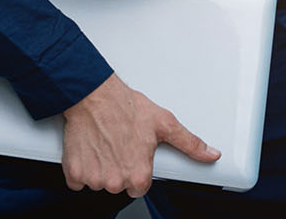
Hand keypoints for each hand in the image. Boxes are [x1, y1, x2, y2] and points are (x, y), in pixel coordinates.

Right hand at [61, 73, 219, 197]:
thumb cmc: (128, 107)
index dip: (138, 170)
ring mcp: (93, 178)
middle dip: (120, 169)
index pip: (140, 188)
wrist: (94, 96)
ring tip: (106, 143)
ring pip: (99, 183)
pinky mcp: (73, 173)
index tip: (135, 154)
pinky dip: (82, 168)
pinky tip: (91, 149)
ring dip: (101, 168)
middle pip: (119, 186)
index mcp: (138, 174)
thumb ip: (190, 144)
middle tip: (120, 144)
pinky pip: (78, 181)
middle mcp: (115, 181)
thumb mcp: (165, 123)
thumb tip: (211, 154)